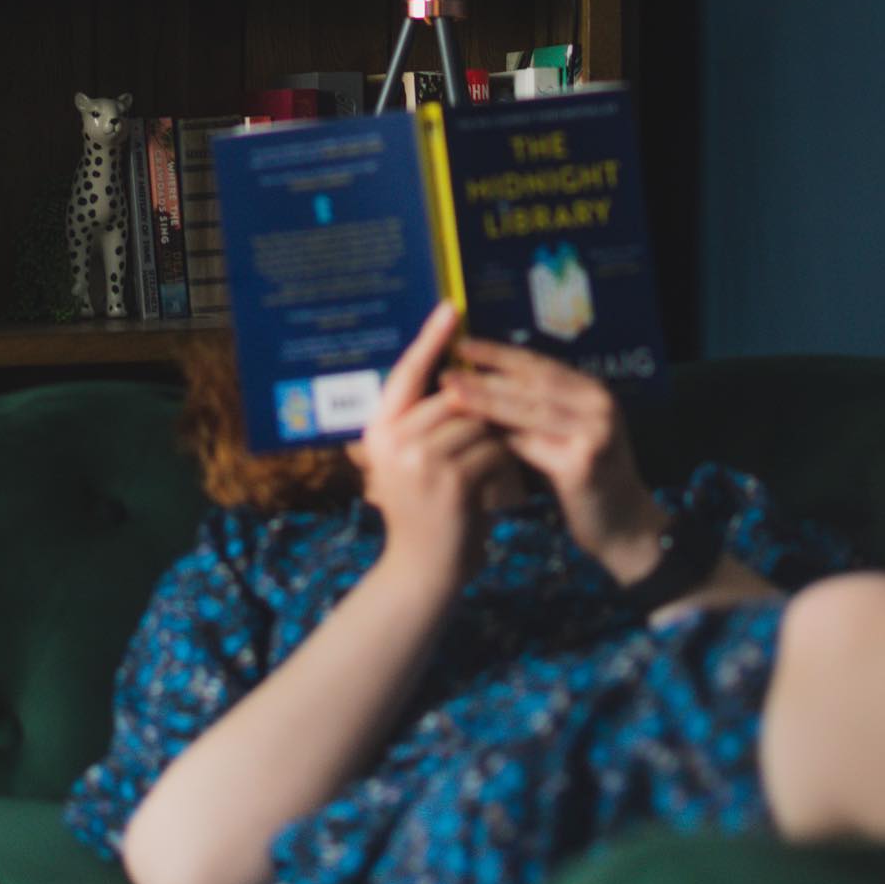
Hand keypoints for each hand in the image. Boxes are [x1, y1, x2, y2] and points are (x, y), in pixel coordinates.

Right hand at [348, 303, 524, 589]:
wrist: (422, 575)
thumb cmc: (426, 515)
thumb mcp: (411, 464)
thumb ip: (424, 424)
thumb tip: (459, 377)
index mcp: (377, 429)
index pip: (407, 372)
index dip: (430, 339)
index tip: (452, 308)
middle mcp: (390, 439)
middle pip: (454, 396)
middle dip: (487, 408)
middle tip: (507, 426)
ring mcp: (418, 459)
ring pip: (478, 422)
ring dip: (500, 441)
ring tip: (505, 470)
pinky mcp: (450, 480)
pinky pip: (493, 449)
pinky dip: (506, 466)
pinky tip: (506, 492)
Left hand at [440, 341, 666, 581]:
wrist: (623, 526)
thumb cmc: (584, 479)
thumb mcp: (564, 433)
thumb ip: (534, 409)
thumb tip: (479, 381)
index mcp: (592, 390)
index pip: (538, 364)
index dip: (499, 353)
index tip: (462, 344)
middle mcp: (598, 405)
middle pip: (531, 384)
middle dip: (485, 376)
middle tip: (446, 370)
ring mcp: (594, 433)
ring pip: (527, 412)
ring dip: (485, 402)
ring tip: (450, 395)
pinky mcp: (583, 464)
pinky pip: (530, 446)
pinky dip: (499, 439)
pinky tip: (471, 436)